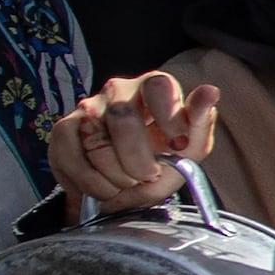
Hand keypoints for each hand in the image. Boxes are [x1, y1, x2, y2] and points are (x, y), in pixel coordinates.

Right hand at [48, 71, 215, 214]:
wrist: (130, 181)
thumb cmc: (165, 155)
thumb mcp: (192, 146)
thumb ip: (200, 122)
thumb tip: (210, 91)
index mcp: (154, 87)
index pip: (158, 86)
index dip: (169, 117)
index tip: (179, 146)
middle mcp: (118, 90)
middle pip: (122, 118)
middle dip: (137, 158)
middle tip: (147, 176)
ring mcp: (88, 108)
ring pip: (95, 140)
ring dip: (114, 174)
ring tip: (127, 184)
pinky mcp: (64, 130)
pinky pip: (71, 156)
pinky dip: (90, 181)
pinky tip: (105, 188)